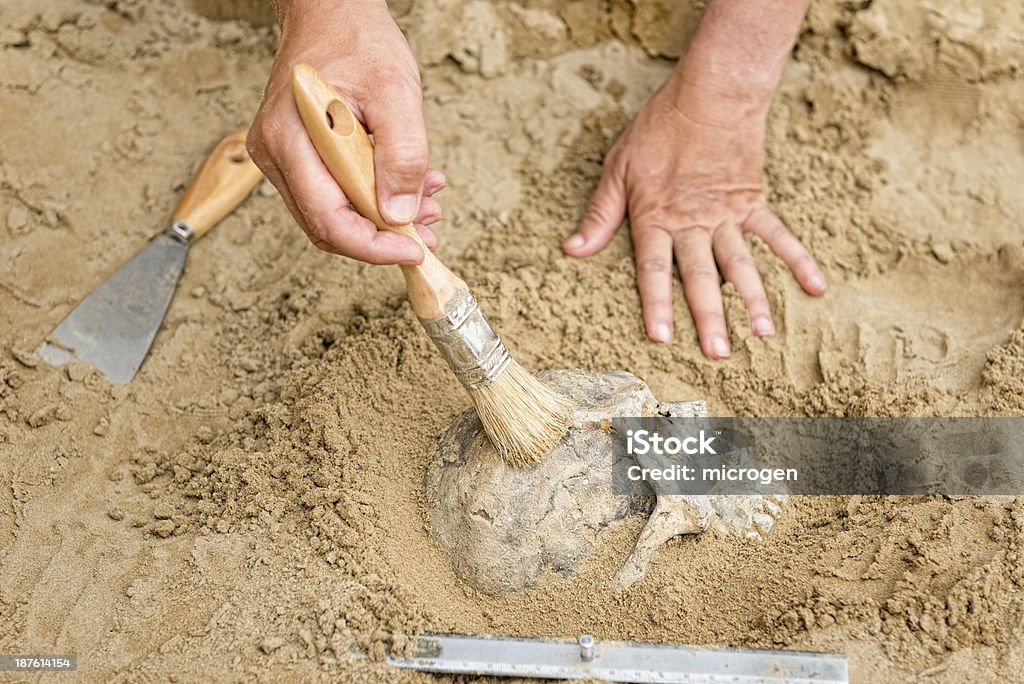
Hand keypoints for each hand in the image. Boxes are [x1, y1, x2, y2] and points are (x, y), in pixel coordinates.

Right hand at [248, 0, 443, 263]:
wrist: (333, 14)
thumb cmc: (358, 42)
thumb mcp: (396, 92)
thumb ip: (402, 154)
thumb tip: (400, 215)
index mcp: (290, 139)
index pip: (327, 218)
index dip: (372, 246)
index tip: (413, 250)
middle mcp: (276, 155)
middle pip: (327, 224)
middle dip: (381, 237)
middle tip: (427, 233)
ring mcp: (282, 158)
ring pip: (333, 213)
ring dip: (382, 219)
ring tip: (427, 203)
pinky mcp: (297, 158)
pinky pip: (334, 194)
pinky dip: (374, 199)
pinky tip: (408, 188)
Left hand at [563, 72, 825, 358]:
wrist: (711, 93)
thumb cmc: (658, 129)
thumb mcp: (618, 168)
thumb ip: (600, 214)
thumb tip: (573, 249)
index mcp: (656, 217)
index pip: (655, 269)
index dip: (657, 304)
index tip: (663, 338)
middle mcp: (693, 223)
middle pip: (702, 276)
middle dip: (709, 317)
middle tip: (719, 354)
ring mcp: (727, 215)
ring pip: (741, 264)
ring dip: (753, 300)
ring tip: (763, 334)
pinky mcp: (753, 202)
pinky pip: (778, 235)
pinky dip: (798, 260)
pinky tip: (816, 287)